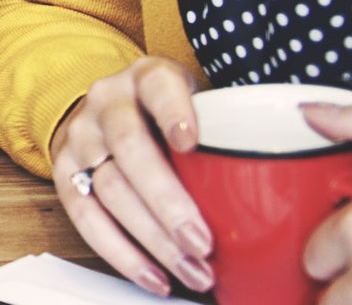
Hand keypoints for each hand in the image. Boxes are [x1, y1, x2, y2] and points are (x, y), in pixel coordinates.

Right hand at [49, 56, 213, 297]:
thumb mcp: (192, 100)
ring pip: (109, 188)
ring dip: (152, 238)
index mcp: (144, 76)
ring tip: (192, 271)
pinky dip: (122, 254)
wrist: (102, 111)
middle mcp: (107, 101)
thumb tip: (286, 180)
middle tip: (202, 242)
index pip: (157, 86)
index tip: (192, 142)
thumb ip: (223, 128)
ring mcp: (81, 136)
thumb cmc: (163, 115)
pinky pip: (86, 218)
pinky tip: (155, 276)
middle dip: (167, 201)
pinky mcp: (64, 172)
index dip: (173, 112)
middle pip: (130, 147)